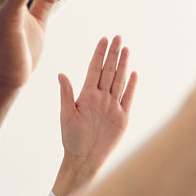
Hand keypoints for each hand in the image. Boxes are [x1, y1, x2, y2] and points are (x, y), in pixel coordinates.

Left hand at [57, 36, 136, 174]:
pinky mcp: (122, 117)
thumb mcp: (67, 115)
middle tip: (117, 36)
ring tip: (126, 49)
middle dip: (113, 54)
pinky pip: (128, 98)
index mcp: (86, 95)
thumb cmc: (71, 139)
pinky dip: (131, 86)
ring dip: (123, 65)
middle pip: (109, 71)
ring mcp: (112, 106)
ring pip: (119, 80)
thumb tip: (61, 74)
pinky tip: (134, 73)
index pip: (95, 69)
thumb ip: (66, 94)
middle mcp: (100, 98)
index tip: (103, 39)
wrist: (84, 159)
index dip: (99, 54)